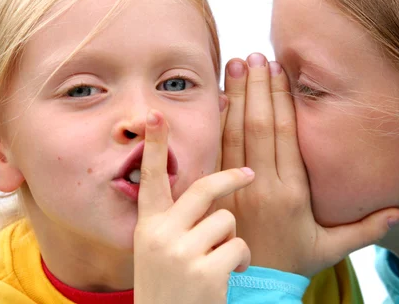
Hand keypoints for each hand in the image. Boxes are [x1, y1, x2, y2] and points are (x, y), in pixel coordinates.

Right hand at [134, 110, 254, 303]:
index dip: (154, 145)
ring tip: (220, 261)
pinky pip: (238, 247)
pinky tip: (227, 278)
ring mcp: (180, 252)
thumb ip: (175, 219)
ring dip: (232, 240)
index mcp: (149, 226)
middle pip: (205, 189)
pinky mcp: (204, 271)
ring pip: (227, 221)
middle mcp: (160, 234)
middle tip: (249, 176)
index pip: (152, 177)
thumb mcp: (160, 250)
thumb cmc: (173, 286)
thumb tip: (203, 186)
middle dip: (232, 180)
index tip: (154, 114)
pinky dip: (240, 261)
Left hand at [217, 54, 398, 276]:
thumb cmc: (293, 263)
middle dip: (257, 88)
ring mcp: (236, 188)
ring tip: (235, 65)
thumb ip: (365, 228)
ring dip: (235, 97)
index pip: (285, 136)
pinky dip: (218, 124)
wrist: (251, 287)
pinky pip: (216, 152)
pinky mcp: (218, 192)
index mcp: (292, 193)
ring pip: (235, 134)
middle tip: (255, 56)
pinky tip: (219, 99)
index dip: (281, 101)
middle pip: (259, 127)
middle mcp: (263, 185)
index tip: (279, 71)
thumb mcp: (332, 249)